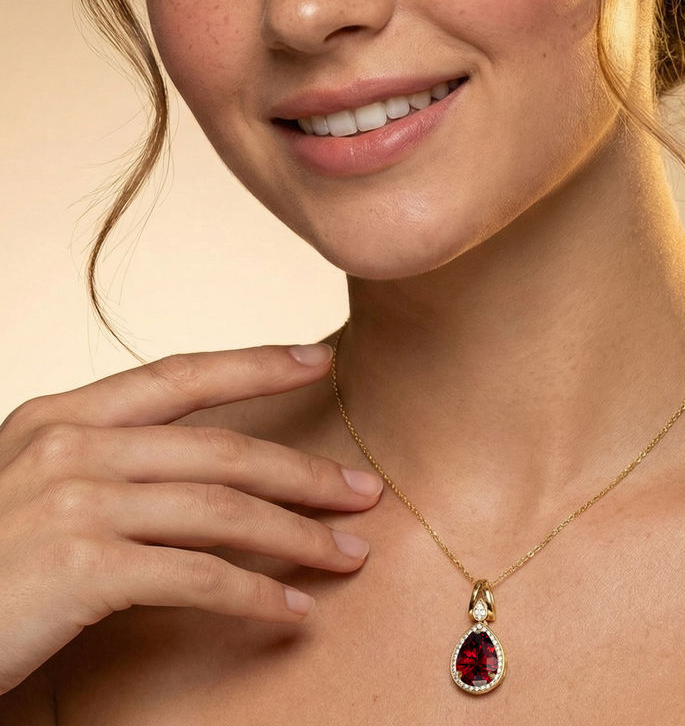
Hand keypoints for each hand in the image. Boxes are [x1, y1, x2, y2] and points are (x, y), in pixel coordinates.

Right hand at [0, 342, 381, 694]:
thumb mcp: (35, 486)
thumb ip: (110, 463)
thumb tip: (202, 472)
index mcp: (62, 415)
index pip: (180, 375)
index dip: (255, 364)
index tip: (317, 360)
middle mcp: (71, 443)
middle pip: (222, 448)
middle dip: (303, 471)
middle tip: (361, 491)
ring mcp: (76, 501)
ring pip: (223, 508)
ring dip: (298, 535)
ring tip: (347, 555)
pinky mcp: (81, 566)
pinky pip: (197, 575)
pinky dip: (255, 595)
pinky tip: (292, 612)